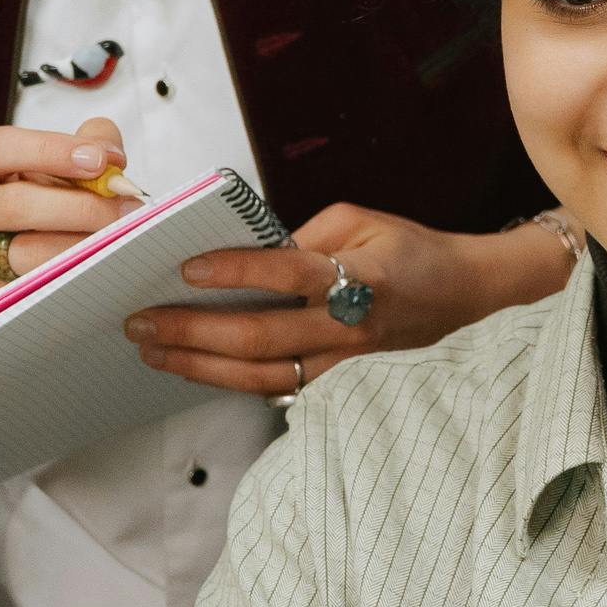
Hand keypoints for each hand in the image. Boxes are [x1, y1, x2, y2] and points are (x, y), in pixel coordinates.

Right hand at [0, 121, 132, 311]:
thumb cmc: (30, 211)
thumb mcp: (50, 173)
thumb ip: (84, 148)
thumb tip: (113, 154)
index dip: (50, 150)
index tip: (99, 160)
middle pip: (14, 205)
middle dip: (79, 206)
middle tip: (127, 209)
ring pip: (24, 253)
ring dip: (81, 245)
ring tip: (121, 241)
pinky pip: (29, 292)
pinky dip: (69, 279)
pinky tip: (97, 271)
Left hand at [124, 204, 574, 399]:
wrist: (466, 295)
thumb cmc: (410, 250)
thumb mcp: (362, 219)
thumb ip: (303, 235)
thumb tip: (245, 251)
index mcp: (359, 275)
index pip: (288, 274)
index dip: (237, 270)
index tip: (187, 268)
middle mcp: (348, 326)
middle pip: (261, 337)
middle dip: (194, 331)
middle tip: (141, 322)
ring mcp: (342, 362)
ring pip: (261, 376)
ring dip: (198, 364)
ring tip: (151, 350)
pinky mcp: (336, 381)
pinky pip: (274, 387)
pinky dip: (226, 379)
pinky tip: (188, 367)